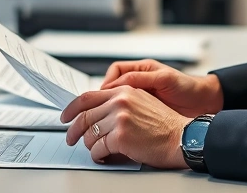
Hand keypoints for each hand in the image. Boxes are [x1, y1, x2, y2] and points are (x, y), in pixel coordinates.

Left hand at [62, 86, 189, 168]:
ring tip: (96, 149)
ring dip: (89, 145)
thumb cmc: (164, 125)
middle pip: (84, 116)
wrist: (180, 137)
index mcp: (124, 91)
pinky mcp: (121, 136)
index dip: (72, 108)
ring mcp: (120, 118)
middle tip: (71, 138)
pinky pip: (98, 148)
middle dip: (74, 130)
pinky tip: (103, 156)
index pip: (88, 97)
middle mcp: (120, 101)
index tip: (66, 117)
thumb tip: (97, 112)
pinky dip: (98, 155)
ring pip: (89, 134)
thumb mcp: (142, 102)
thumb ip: (120, 102)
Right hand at [101, 59, 223, 116]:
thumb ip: (141, 79)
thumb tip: (118, 84)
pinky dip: (122, 119)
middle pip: (113, 87)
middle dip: (104, 98)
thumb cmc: (188, 87)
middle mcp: (140, 82)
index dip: (107, 82)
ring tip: (108, 118)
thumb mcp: (164, 79)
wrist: (205, 102)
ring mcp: (142, 98)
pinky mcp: (145, 111)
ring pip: (118, 101)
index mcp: (142, 70)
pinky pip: (127, 113)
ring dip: (112, 109)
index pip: (116, 71)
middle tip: (100, 109)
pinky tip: (120, 125)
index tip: (103, 95)